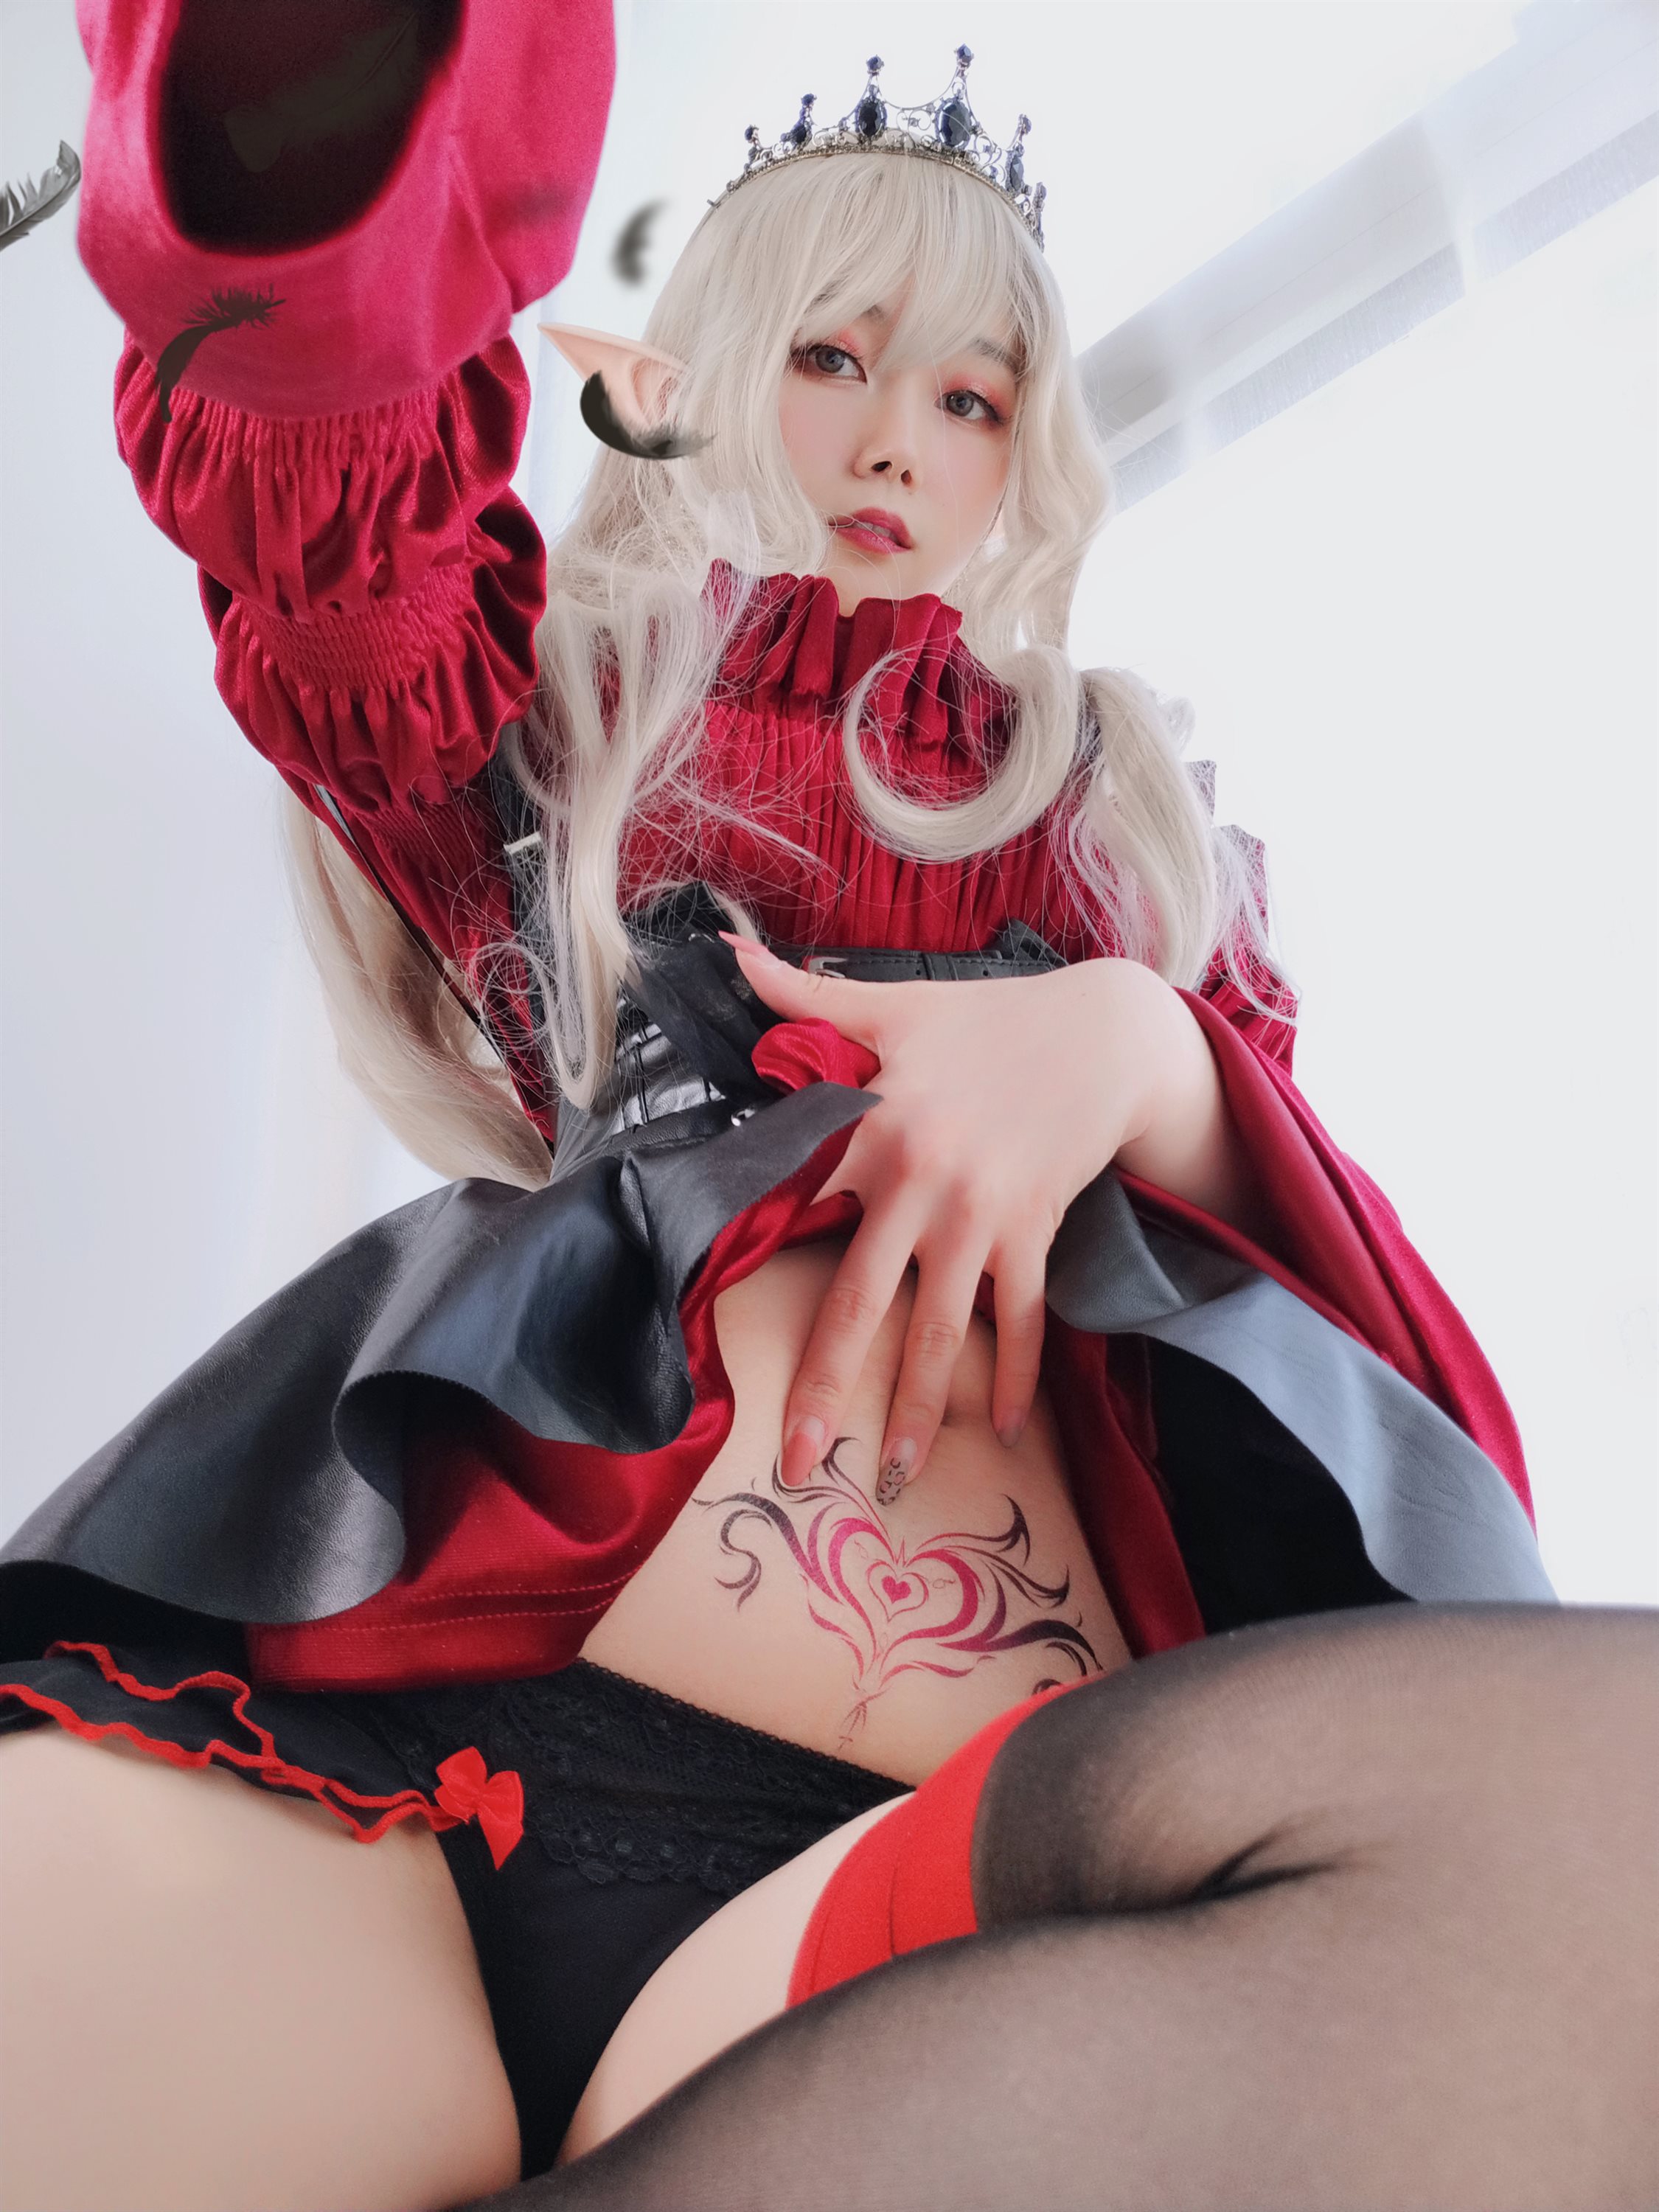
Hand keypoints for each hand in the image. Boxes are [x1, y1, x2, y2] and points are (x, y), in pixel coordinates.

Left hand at [725, 936, 1177, 1497]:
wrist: (1104, 1034)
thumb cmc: (986, 1023)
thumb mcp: (895, 1004)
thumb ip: (804, 995)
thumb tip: (726, 953)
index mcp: (872, 1129)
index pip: (798, 1209)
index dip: (754, 1266)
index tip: (711, 1333)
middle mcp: (921, 1184)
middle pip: (861, 1305)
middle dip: (828, 1390)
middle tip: (798, 1463)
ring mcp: (981, 1219)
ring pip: (942, 1333)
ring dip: (921, 1411)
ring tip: (897, 1478)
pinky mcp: (1034, 1236)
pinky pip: (1021, 1321)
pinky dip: (1020, 1379)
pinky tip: (1009, 1432)